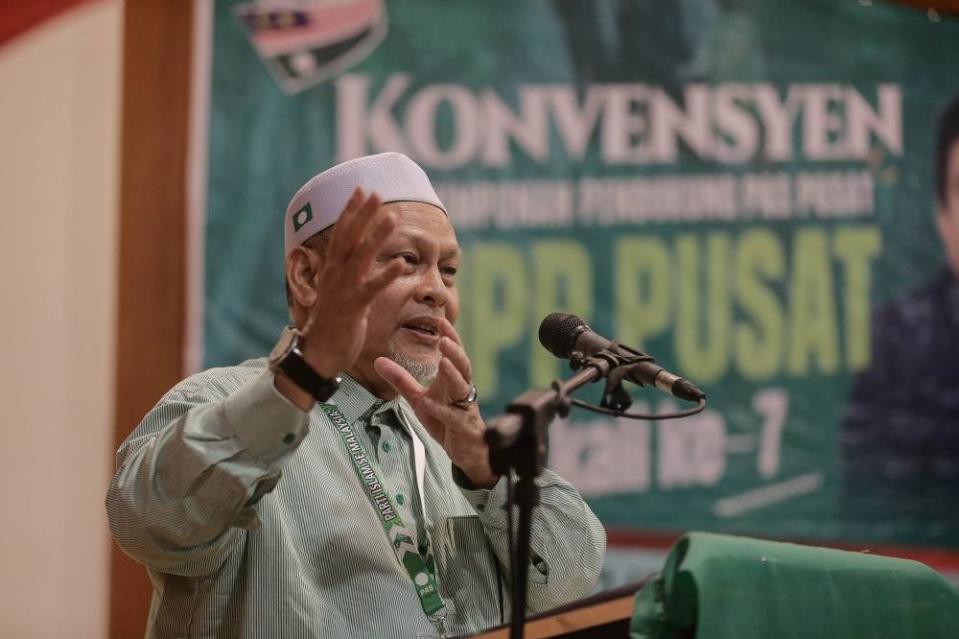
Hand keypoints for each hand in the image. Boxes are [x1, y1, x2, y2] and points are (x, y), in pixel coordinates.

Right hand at [300, 187, 402, 376]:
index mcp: (331, 270)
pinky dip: (387, 274)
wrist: (319, 353)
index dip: (350, 211)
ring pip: (361, 257)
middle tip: (377, 193)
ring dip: (377, 236)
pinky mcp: (354, 307)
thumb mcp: (336, 292)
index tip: (361, 190)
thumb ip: (344, 272)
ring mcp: (343, 290)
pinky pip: (372, 287)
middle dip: (363, 214)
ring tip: (392, 217)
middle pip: (349, 238)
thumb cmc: (331, 323)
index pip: (340, 234)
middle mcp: (335, 275)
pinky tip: (402, 263)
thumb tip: (352, 256)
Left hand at [373, 318, 498, 487]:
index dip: (450, 338)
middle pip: (463, 366)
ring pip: (462, 388)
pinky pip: (453, 417)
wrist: (466, 451)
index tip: (441, 322)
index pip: (453, 355)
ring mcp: (464, 408)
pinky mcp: (462, 427)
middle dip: (455, 351)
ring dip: (453, 374)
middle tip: (444, 338)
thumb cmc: (445, 421)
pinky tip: (430, 403)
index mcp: (452, 380)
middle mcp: (462, 390)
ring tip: (443, 361)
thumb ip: (401, 380)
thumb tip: (377, 361)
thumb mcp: (419, 399)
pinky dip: (441, 410)